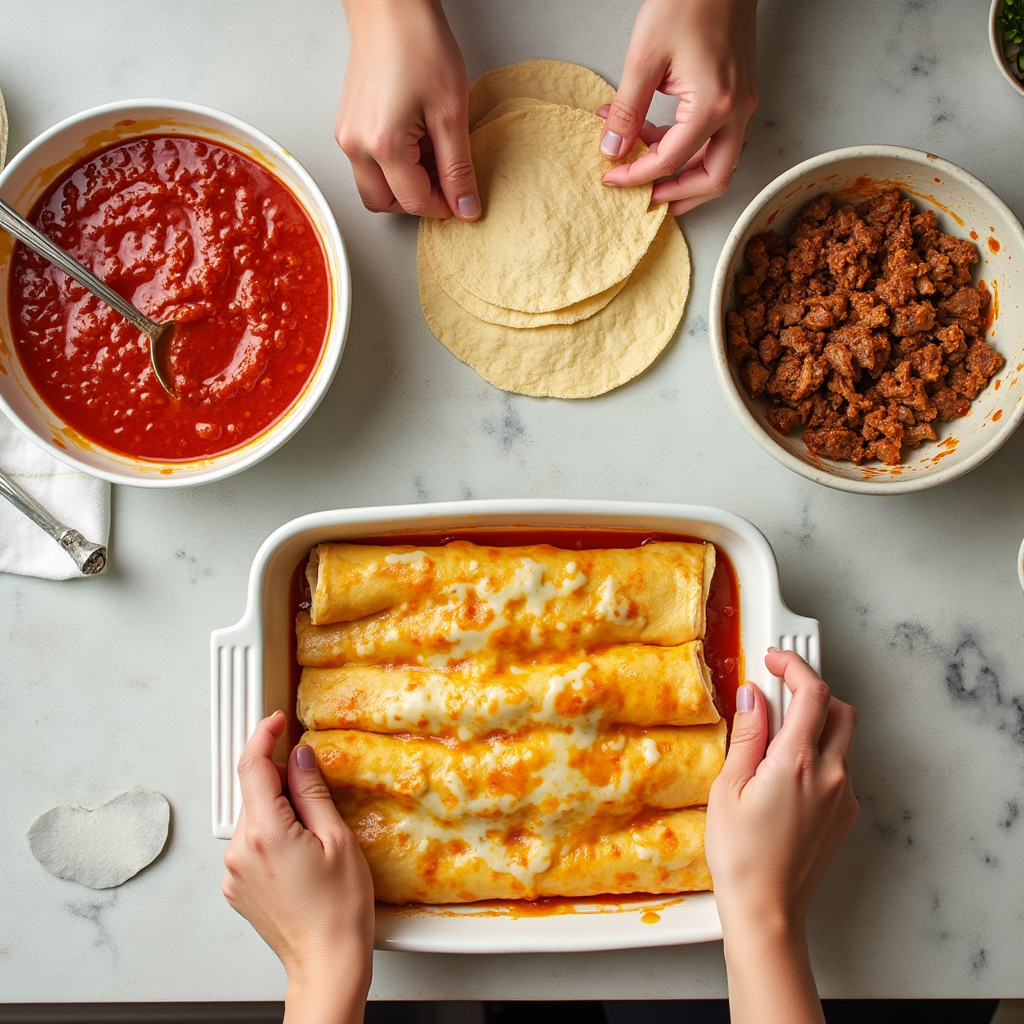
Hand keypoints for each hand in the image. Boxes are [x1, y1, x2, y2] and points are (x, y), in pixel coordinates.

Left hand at [222, 712, 374, 1023]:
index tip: (276, 721)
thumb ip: (312, 791)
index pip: (252, 767)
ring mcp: (234, 871)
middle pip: (254, 792)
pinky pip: (251, 844)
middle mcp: (239, 851)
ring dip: (278, 811)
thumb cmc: (339, 909)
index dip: (264, 737)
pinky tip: (301, 855)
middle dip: (282, 782)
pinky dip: (272, 835)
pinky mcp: (236, 886)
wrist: (326, 962)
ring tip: (314, 838)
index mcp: (264, 833)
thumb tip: (299, 757)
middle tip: (317, 796)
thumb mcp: (337, 838)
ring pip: (254, 818)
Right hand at [335, 0, 479, 219]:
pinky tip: (414, 141)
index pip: (414, 202)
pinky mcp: (346, 127)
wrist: (390, 8)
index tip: (462, 196)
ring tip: (430, 155)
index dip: (444, 206)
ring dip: (403, 185)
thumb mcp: (451, 113)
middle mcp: (355, 146)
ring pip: (374, 188)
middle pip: (385, 204)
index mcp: (382, 145)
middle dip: (417, 200)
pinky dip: (392, 166)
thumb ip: (458, 169)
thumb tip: (465, 208)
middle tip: (445, 179)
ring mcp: (346, 136)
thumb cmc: (418, 45)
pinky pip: (368, 165)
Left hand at [599, 0, 758, 214]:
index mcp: (714, 106)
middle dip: (677, 196)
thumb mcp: (644, 59)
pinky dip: (689, 147)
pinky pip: (718, 138)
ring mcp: (742, 104)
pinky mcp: (739, 94)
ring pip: (719, 162)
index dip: (636, 176)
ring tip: (643, 167)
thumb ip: (627, 110)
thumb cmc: (687, 1)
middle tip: (643, 200)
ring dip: (683, 173)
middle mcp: (736, 112)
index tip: (610, 177)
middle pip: (713, 179)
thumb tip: (612, 149)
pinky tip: (654, 134)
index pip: (670, 162)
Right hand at [705, 650, 858, 1023]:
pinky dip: (819, 755)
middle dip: (813, 690)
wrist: (766, 909)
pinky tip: (786, 771)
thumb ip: (747, 735)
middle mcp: (830, 775)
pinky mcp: (843, 816)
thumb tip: (753, 697)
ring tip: (778, 731)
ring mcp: (842, 797)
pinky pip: (839, 770)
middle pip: (841, 710)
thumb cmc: (740, 854)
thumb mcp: (728, 786)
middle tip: (780, 689)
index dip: (794, 667)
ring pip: (843, 740)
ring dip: (817, 722)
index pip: (813, 694)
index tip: (774, 661)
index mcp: (798, 762)